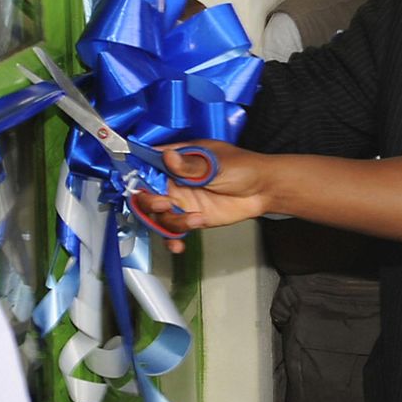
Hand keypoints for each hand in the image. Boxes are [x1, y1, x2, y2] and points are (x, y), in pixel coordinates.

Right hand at [142, 142, 272, 251]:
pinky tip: (179, 246)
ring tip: (194, 220)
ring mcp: (181, 201)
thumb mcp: (216, 165)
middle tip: (164, 204)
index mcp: (177, 160)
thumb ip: (191, 166)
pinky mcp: (190, 219)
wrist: (263, 191)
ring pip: (159, 216)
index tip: (139, 185)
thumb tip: (168, 156)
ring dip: (170, 222)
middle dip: (150, 202)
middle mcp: (174, 181)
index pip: (147, 165)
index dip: (138, 174)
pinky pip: (173, 232)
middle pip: (146, 194)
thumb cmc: (243, 168)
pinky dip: (172, 241)